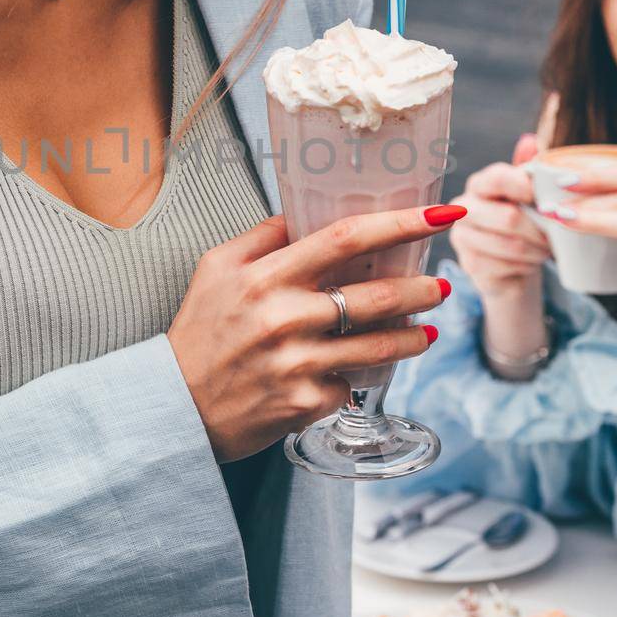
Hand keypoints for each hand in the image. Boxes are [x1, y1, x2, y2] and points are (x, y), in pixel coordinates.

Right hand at [168, 206, 463, 462]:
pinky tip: (356, 373)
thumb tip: (305, 210)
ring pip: (378, 345)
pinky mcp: (304, 403)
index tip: (440, 215)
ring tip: (426, 328)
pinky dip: (356, 377)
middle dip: (420, 289)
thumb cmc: (199, 332)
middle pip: (375, 297)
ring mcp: (297, 364)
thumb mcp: (217, 269)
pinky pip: (348, 385)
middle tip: (440, 284)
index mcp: (264, 277)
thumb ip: (263, 238)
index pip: (345, 239)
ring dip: (412, 336)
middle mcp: (284, 318)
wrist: (176, 406)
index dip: (400, 224)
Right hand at [450, 131, 552, 301]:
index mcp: (479, 184)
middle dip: (539, 229)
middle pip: (508, 217)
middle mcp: (463, 208)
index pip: (497, 178)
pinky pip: (506, 267)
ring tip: (546, 248)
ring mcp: (462, 238)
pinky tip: (531, 262)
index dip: (524, 187)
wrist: (511, 265)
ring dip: (537, 250)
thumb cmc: (524, 223)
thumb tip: (529, 140)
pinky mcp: (469, 265)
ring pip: (511, 245)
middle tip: (554, 234)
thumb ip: (529, 170)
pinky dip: (527, 266)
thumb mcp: (530, 195)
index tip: (545, 199)